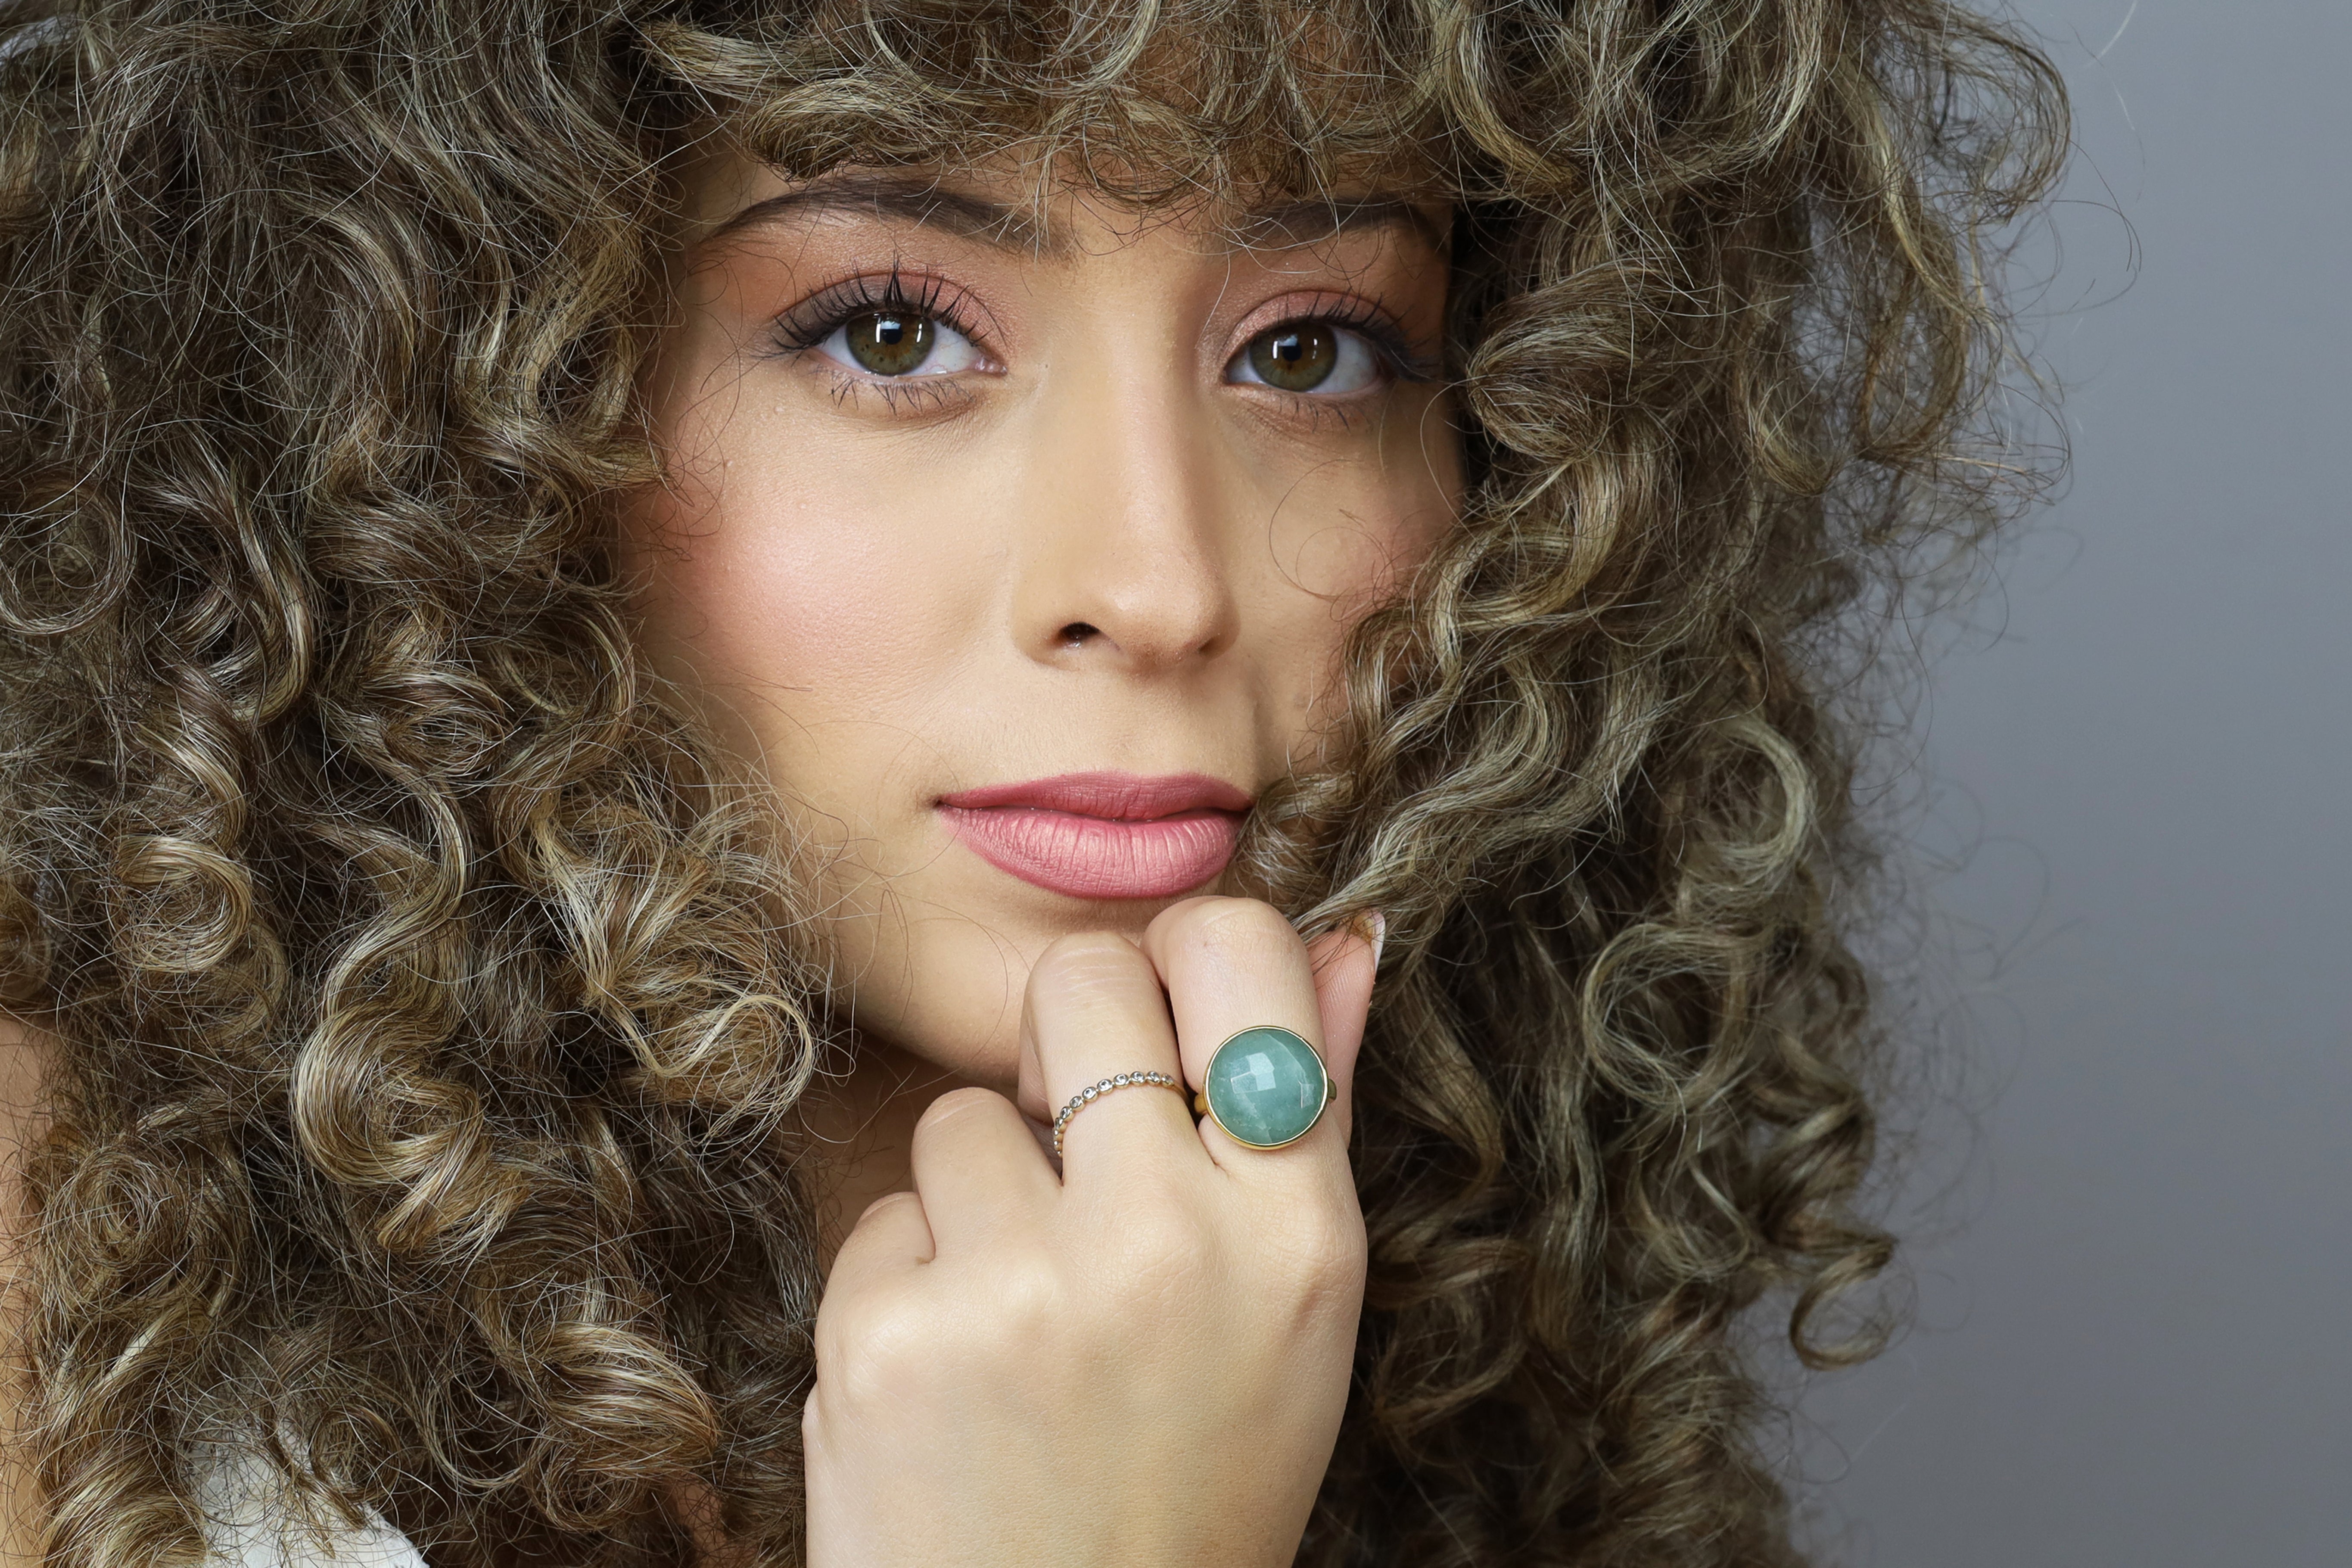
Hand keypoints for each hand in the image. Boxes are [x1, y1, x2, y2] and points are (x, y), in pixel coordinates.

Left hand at [803, 897, 1377, 1567]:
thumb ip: (1310, 1117)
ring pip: (962, 1115)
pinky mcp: (889, 1332)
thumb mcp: (1293, 1319)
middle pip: (1080, 977)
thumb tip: (1348, 939)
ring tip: (1024, 1326)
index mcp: (1294, 1237)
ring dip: (982, 1200)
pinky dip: (911, 1285)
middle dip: (1065, 1042)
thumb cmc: (1191, 1482)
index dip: (1191, 951)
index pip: (1244, 956)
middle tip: (1079, 1156)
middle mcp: (1165, 1243)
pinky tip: (957, 1381)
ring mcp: (1018, 1287)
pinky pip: (885, 1216)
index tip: (1168, 1006)